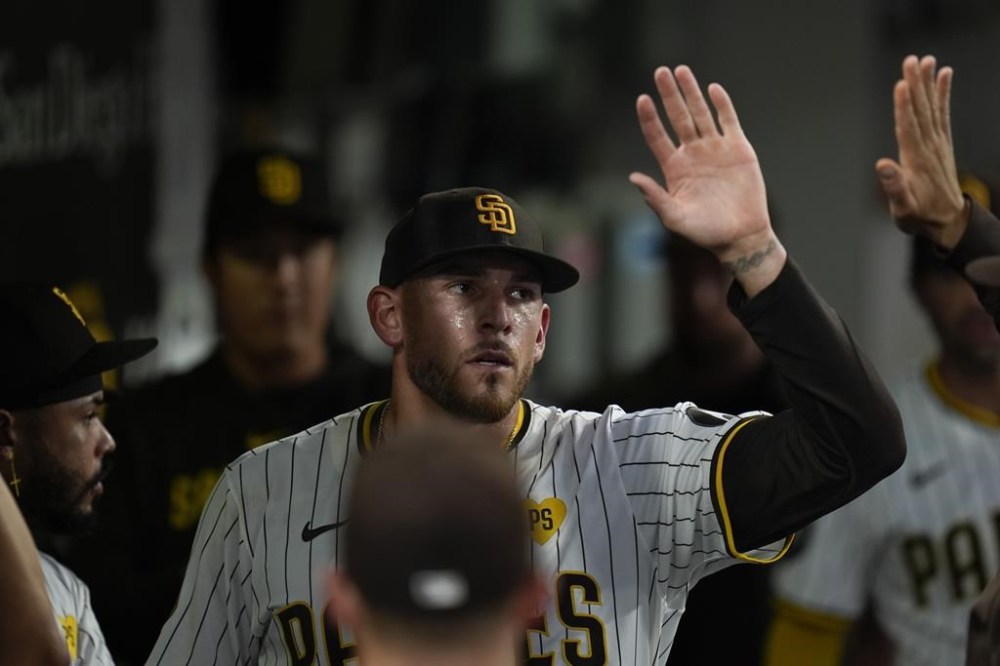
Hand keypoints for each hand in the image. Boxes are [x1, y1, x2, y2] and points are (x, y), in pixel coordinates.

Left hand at [630, 65, 784, 294]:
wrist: (740, 236)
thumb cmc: (705, 232)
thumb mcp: (674, 218)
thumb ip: (655, 198)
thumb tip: (633, 178)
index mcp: (674, 168)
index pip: (657, 136)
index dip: (649, 118)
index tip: (642, 99)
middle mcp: (693, 154)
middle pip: (677, 117)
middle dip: (669, 95)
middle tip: (660, 71)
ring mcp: (715, 149)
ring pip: (701, 114)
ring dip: (691, 92)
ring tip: (681, 70)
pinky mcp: (738, 148)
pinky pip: (729, 121)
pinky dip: (722, 105)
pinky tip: (712, 89)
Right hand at [875, 54, 967, 248]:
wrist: (947, 220)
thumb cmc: (920, 215)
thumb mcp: (903, 208)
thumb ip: (894, 186)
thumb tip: (882, 165)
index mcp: (916, 160)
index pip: (909, 127)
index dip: (904, 105)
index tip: (902, 83)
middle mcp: (929, 146)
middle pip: (921, 110)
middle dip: (916, 85)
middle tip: (912, 60)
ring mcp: (938, 143)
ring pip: (932, 107)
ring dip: (929, 83)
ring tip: (927, 60)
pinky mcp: (942, 142)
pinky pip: (943, 113)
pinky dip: (943, 94)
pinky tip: (944, 76)